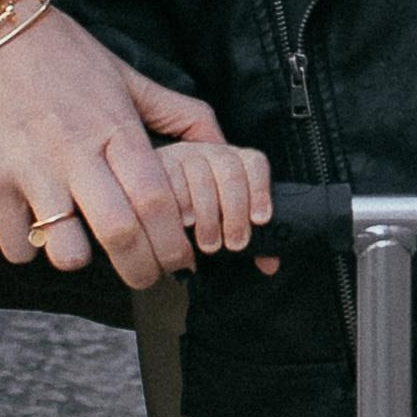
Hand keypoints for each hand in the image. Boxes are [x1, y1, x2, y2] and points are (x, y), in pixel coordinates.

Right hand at [0, 0, 220, 288]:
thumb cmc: (60, 51)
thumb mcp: (126, 74)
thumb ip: (176, 110)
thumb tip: (222, 142)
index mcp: (115, 127)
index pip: (158, 201)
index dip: (174, 242)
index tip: (179, 257)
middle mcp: (76, 151)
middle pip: (121, 234)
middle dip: (142, 269)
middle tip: (145, 274)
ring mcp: (31, 167)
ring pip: (66, 248)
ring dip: (81, 259)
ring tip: (84, 247)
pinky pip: (16, 243)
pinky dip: (30, 249)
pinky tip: (37, 230)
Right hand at [158, 137, 272, 255]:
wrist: (147, 204)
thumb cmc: (191, 219)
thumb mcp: (221, 225)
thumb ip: (246, 237)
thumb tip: (269, 263)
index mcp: (229, 161)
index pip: (253, 163)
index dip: (260, 190)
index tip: (260, 220)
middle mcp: (206, 153)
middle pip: (230, 170)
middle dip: (235, 211)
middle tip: (233, 243)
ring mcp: (180, 156)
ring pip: (201, 175)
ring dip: (208, 213)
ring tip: (209, 242)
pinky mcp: (156, 166)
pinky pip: (171, 180)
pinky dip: (181, 204)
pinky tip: (183, 223)